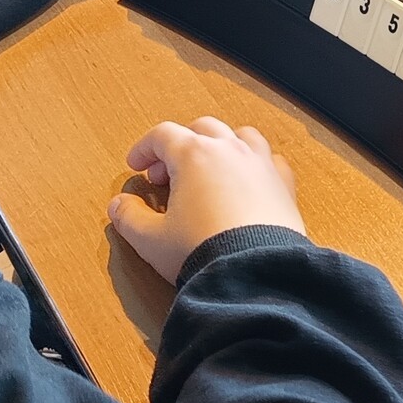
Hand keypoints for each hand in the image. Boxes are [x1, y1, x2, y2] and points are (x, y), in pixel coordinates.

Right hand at [110, 118, 305, 281]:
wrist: (254, 272)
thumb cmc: (200, 250)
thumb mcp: (151, 240)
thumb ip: (129, 218)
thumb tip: (118, 205)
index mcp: (195, 155)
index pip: (163, 134)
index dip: (144, 148)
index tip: (135, 166)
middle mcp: (230, 149)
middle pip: (201, 129)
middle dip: (180, 146)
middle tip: (165, 176)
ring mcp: (261, 164)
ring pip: (240, 136)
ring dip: (219, 147)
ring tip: (208, 172)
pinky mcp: (284, 184)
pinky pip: (270, 160)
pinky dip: (254, 165)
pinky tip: (246, 183)